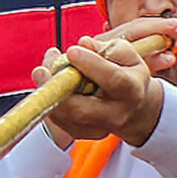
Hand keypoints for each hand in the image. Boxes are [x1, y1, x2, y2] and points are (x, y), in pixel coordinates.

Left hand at [33, 19, 176, 146]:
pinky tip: (49, 85)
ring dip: (48, 94)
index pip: (113, 80)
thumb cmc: (127, 76)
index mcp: (132, 90)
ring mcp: (99, 128)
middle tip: (41, 70)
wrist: (135, 108)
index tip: (72, 51)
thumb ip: (107, 48)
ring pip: (65, 117)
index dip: (91, 64)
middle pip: (81, 110)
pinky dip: (49, 102)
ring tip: (43, 72)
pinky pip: (59, 121)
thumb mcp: (127, 57)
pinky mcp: (83, 134)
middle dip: (57, 89)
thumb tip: (84, 43)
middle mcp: (116, 114)